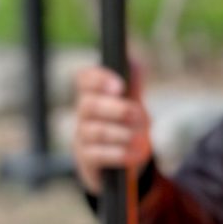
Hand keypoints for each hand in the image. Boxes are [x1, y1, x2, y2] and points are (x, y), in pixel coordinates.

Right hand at [72, 63, 152, 191]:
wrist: (124, 162)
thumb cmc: (126, 126)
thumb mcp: (133, 104)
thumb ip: (133, 84)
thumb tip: (132, 61)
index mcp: (93, 94)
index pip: (84, 79)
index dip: (99, 79)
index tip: (120, 86)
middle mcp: (83, 114)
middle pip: (89, 105)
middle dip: (117, 109)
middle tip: (138, 115)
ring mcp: (82, 138)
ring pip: (95, 131)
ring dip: (122, 133)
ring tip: (141, 139)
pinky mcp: (86, 161)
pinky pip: (98, 155)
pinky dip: (120, 154)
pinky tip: (135, 154)